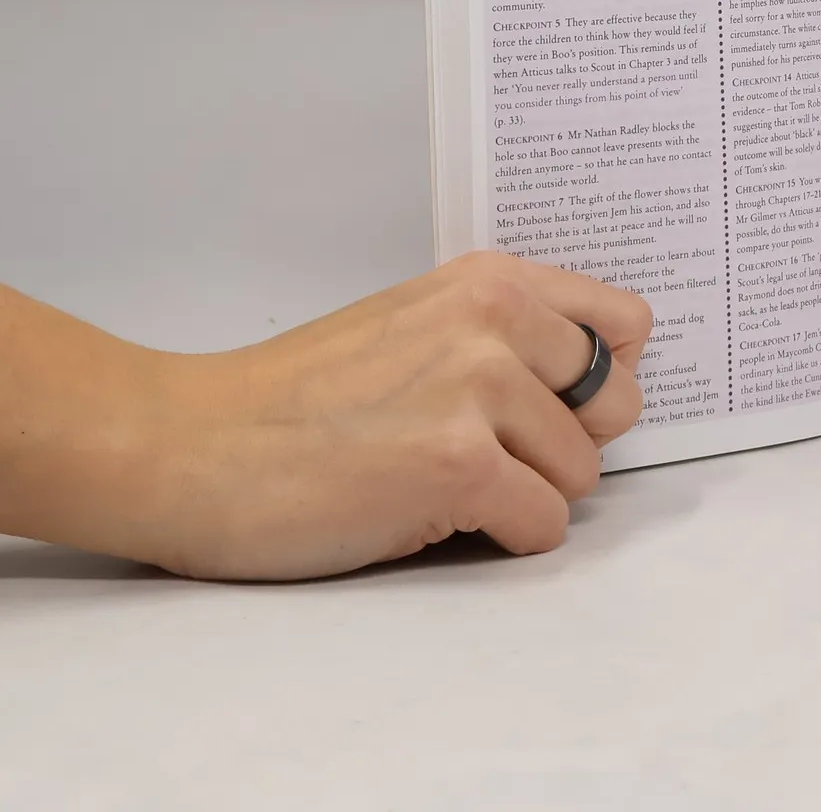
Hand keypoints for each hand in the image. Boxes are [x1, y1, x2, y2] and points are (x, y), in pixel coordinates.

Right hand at [136, 252, 652, 580]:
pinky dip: (501, 539)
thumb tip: (599, 383)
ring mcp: (479, 390)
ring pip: (582, 474)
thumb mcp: (415, 323)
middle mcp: (495, 320)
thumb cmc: (297, 398)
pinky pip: (544, 525)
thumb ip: (503, 333)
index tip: (559, 403)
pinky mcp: (458, 467)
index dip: (602, 376)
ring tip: (440, 484)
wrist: (194, 446)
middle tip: (488, 454)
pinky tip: (430, 517)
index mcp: (489, 280)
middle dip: (566, 444)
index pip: (626, 323)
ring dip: (525, 495)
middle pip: (617, 405)